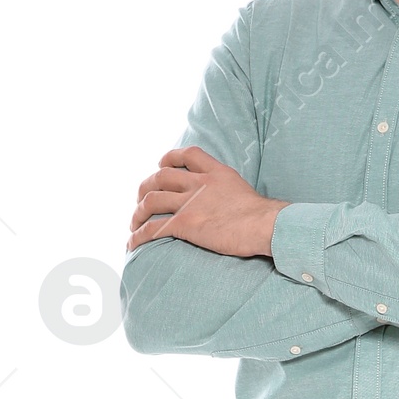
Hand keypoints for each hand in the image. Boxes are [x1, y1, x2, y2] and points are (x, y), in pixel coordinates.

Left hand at [127, 147, 284, 257]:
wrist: (265, 225)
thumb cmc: (262, 216)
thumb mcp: (243, 190)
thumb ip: (227, 189)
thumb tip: (226, 202)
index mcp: (215, 173)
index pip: (188, 154)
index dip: (170, 158)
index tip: (161, 165)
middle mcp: (199, 183)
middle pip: (161, 177)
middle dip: (146, 187)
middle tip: (141, 199)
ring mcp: (190, 202)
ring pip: (151, 201)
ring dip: (137, 213)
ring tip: (133, 224)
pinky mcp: (185, 223)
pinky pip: (153, 228)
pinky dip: (139, 235)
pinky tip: (132, 244)